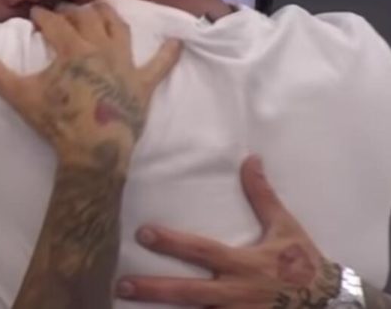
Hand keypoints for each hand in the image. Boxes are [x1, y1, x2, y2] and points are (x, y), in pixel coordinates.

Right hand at [0, 2, 180, 168]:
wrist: (93, 151)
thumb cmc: (57, 122)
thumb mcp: (20, 95)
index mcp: (72, 49)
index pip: (55, 23)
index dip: (44, 16)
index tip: (36, 13)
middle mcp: (101, 49)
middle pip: (87, 20)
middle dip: (74, 12)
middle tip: (64, 12)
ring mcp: (125, 66)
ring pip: (120, 30)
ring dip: (110, 16)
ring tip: (101, 8)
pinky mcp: (143, 85)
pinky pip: (160, 66)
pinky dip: (169, 53)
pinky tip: (180, 41)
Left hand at [116, 156, 341, 307]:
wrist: (333, 304)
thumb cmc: (304, 264)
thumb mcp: (285, 227)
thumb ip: (262, 196)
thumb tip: (250, 159)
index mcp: (243, 264)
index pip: (201, 250)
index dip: (171, 243)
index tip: (143, 233)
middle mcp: (236, 294)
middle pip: (187, 292)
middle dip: (153, 289)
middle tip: (121, 284)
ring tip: (127, 306)